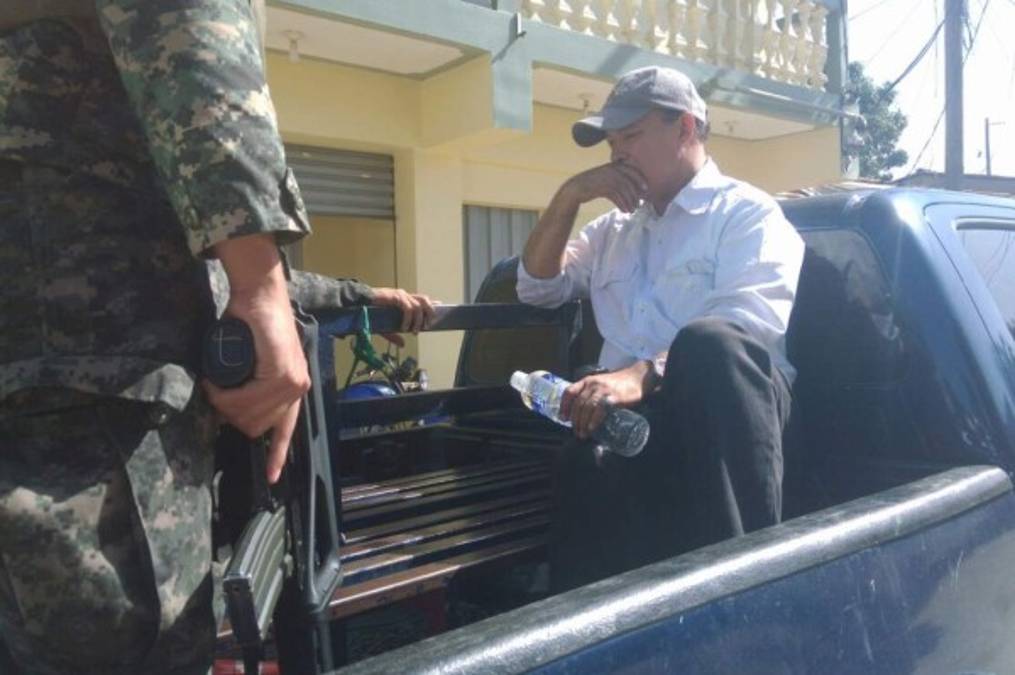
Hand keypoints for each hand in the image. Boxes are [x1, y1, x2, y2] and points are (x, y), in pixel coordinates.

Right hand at [203, 235, 310, 483]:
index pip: (286, 431)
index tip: (271, 478)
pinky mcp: (282, 373)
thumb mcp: (251, 362)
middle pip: (255, 428)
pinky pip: (246, 400)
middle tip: (216, 392)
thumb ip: (250, 386)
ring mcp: (292, 382)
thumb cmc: (251, 324)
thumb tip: (231, 409)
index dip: (276, 456)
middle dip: (229, 415)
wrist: (258, 294)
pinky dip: (225, 395)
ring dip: (223, 404)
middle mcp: (297, 388)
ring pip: (248, 416)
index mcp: (292, 388)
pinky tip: (215, 383)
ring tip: (214, 382)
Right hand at [371, 288, 436, 343]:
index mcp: (404, 299)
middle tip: (425, 327)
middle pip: (425, 301)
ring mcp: (400, 295)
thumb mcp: (386, 328)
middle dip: (429, 314)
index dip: (432, 303)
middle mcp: (404, 295)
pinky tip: (403, 327)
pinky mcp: (395, 297)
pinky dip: (408, 320)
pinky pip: (408, 309)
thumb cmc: (371, 313)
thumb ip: (395, 335)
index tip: (440, 306)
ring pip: (418, 306)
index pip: (422, 299)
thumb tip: (403, 345)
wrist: (360, 304)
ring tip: (414, 330)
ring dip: (418, 320)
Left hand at [561, 362, 653, 439]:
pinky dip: (594, 420)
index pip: (569, 392)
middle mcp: (592, 384)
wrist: (638, 377)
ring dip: (582, 423)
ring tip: (583, 434)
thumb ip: (592, 394)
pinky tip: (591, 428)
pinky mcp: (614, 397)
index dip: (564, 406)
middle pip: (577, 403)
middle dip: (574, 420)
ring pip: (586, 407)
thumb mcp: (601, 385)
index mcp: (587, 381)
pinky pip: (600, 410)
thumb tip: (583, 413)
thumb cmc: (619, 384)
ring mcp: (603, 390)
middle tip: (576, 431)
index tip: (563, 418)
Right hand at [562, 162, 647, 213]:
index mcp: (613, 166)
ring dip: (629, 202)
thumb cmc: (593, 186)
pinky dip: (622, 205)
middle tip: (639, 204)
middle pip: (629, 182)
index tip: (646, 189)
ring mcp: (605, 178)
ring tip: (632, 210)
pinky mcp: (601, 187)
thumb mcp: (607, 180)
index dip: (640, 179)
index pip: (632, 170)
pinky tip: (624, 211)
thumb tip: (635, 195)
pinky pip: (616, 197)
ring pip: (623, 191)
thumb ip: (619, 183)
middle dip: (635, 194)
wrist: (575, 188)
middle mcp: (610, 170)